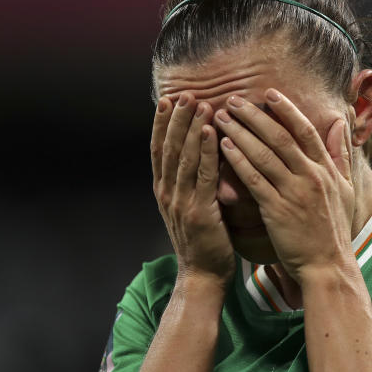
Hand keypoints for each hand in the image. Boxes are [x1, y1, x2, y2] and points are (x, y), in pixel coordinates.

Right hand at [151, 93, 233, 285]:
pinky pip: (203, 176)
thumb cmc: (204, 243)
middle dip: (176, 119)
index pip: (159, 151)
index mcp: (164, 191)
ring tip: (199, 103)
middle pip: (169, 148)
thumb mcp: (190, 209)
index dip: (161, 124)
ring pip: (184, 157)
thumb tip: (198, 158)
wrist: (203, 277)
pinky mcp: (200, 212)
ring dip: (191, 128)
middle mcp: (167, 194)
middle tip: (184, 93)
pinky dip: (207, 152)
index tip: (166, 100)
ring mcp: (181, 203)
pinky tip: (211, 132)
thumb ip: (191, 184)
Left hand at [215, 89, 355, 281]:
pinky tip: (223, 147)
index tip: (269, 93)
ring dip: (240, 132)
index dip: (287, 110)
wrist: (328, 266)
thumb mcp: (346, 189)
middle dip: (255, 115)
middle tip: (234, 100)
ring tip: (222, 117)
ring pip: (263, 154)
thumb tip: (341, 125)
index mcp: (326, 170)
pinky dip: (238, 160)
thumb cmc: (333, 231)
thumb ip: (341, 156)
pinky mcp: (277, 210)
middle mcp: (311, 176)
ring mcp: (294, 193)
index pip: (305, 131)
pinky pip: (254, 179)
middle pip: (280, 137)